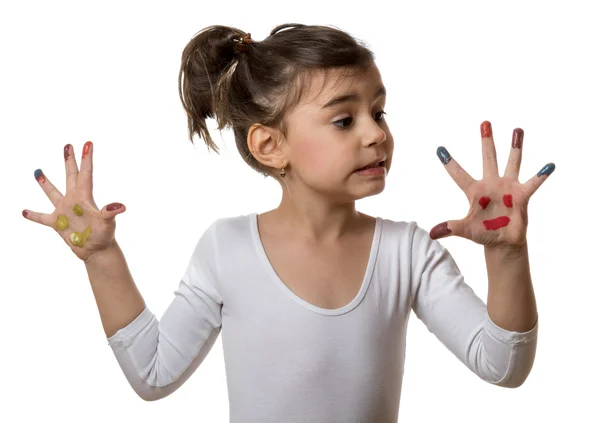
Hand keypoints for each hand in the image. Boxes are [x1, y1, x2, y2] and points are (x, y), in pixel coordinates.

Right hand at [22, 141, 126, 262]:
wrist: (97, 252)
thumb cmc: (105, 237)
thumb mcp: (108, 223)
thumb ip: (110, 213)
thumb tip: (120, 206)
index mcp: (85, 197)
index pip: (86, 173)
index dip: (86, 159)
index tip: (87, 143)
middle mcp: (74, 200)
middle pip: (70, 176)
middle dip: (69, 161)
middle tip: (67, 145)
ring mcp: (65, 211)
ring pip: (52, 193)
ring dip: (45, 183)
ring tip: (37, 171)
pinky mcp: (57, 224)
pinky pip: (42, 217)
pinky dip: (33, 215)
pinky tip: (24, 211)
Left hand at [430, 121, 554, 246]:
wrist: (503, 241)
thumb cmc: (482, 233)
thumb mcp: (465, 230)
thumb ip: (451, 228)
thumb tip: (433, 233)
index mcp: (474, 191)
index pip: (458, 174)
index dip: (449, 163)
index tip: (439, 148)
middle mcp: (491, 184)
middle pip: (488, 159)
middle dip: (487, 142)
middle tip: (485, 123)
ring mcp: (507, 187)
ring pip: (512, 162)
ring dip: (515, 147)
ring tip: (517, 129)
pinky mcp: (522, 195)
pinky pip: (533, 183)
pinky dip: (541, 175)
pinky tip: (549, 165)